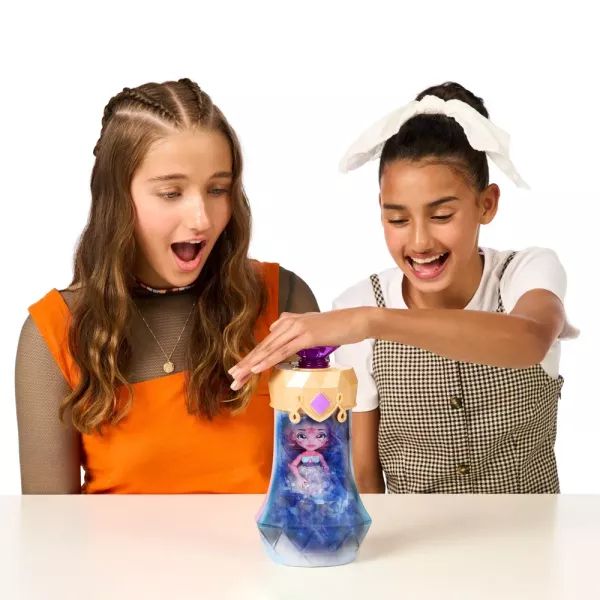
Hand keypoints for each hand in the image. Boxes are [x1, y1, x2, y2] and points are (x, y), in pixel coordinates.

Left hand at [228, 308, 373, 389]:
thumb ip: (294, 327)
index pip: (266, 344)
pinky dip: (268, 360)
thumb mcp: (312, 326)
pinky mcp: (306, 336)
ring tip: (239, 377)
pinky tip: (257, 368)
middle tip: (232, 378)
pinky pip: (283, 351)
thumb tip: (277, 330)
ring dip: (252, 365)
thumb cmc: (338, 326)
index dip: (251, 358)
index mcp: (288, 322)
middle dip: (246, 364)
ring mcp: (297, 329)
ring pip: (269, 350)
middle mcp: (288, 324)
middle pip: (263, 347)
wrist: (356, 320)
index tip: (240, 372)